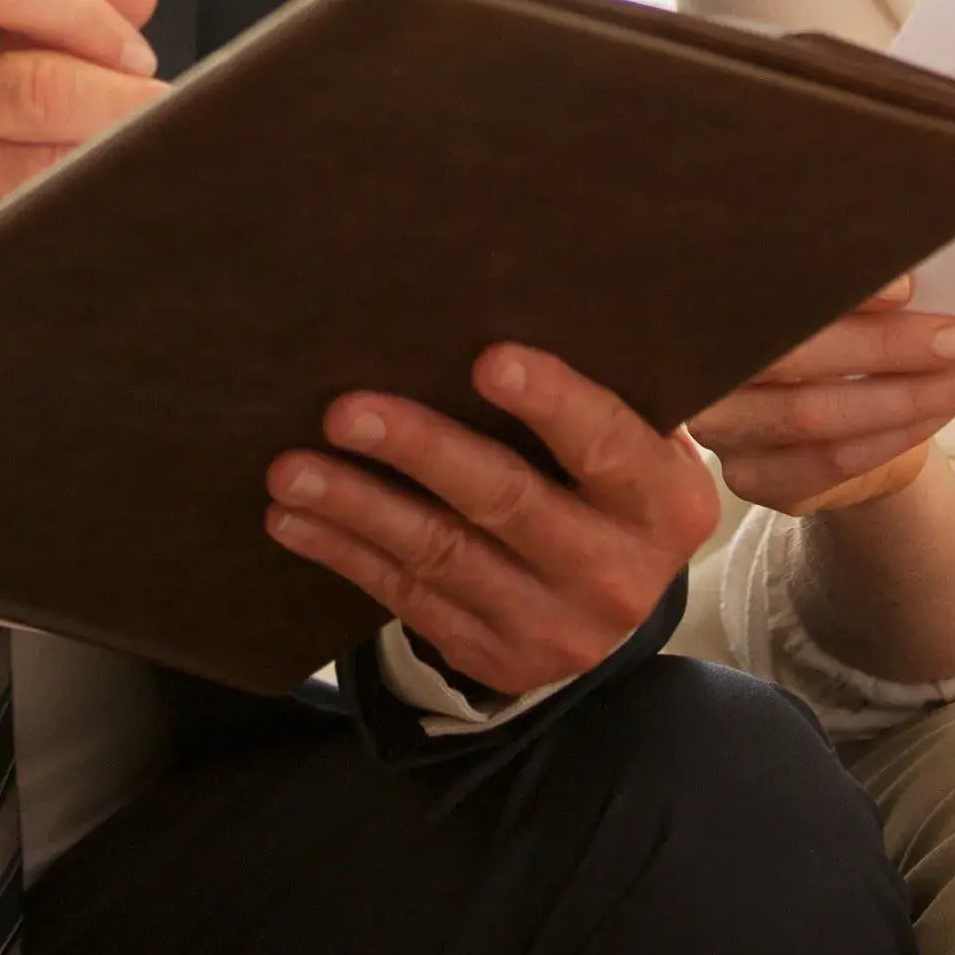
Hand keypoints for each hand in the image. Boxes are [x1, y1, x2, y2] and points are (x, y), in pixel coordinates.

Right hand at [0, 0, 162, 427]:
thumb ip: (7, 12)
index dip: (90, 19)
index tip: (133, 51)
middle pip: (37, 87)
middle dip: (124, 106)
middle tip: (162, 114)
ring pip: (36, 170)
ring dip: (98, 170)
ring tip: (119, 164)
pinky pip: (10, 235)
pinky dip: (53, 225)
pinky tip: (65, 219)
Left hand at [262, 344, 720, 700]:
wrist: (616, 614)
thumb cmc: (611, 488)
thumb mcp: (639, 449)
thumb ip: (598, 396)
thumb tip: (500, 298)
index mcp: (663, 503)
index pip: (606, 444)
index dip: (552, 402)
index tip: (488, 360)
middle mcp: (615, 572)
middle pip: (506, 500)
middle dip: (419, 450)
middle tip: (343, 412)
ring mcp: (552, 626)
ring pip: (441, 554)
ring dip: (356, 507)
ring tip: (291, 470)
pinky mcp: (492, 656)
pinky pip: (407, 598)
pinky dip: (344, 553)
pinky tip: (294, 519)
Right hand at [687, 274, 954, 515]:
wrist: (838, 428)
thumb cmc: (836, 345)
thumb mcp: (835, 306)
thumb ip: (849, 286)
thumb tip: (905, 267)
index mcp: (710, 306)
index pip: (771, 295)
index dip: (839, 292)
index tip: (907, 284)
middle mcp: (704, 371)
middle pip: (793, 358)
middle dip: (885, 346)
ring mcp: (724, 434)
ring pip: (815, 415)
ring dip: (905, 395)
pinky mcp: (754, 480)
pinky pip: (832, 461)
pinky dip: (895, 434)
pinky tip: (941, 411)